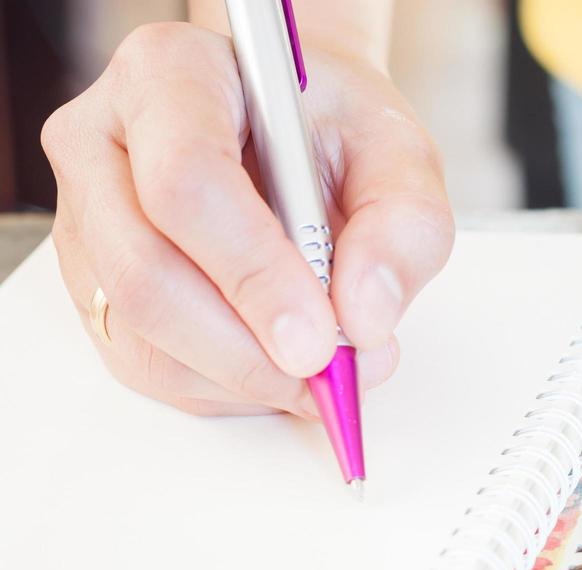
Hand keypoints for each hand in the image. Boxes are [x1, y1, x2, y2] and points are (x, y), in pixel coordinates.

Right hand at [42, 22, 453, 415]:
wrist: (297, 133)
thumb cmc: (336, 131)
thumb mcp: (400, 152)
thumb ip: (404, 225)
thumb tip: (365, 319)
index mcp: (169, 76)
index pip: (186, 183)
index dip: (254, 275)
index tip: (321, 340)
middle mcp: (101, 142)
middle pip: (145, 272)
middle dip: (247, 349)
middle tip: (328, 376)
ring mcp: (85, 218)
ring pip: (139, 332)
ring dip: (242, 377)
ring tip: (322, 369)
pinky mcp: (93, 283)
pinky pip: (144, 363)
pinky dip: (224, 388)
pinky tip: (280, 368)